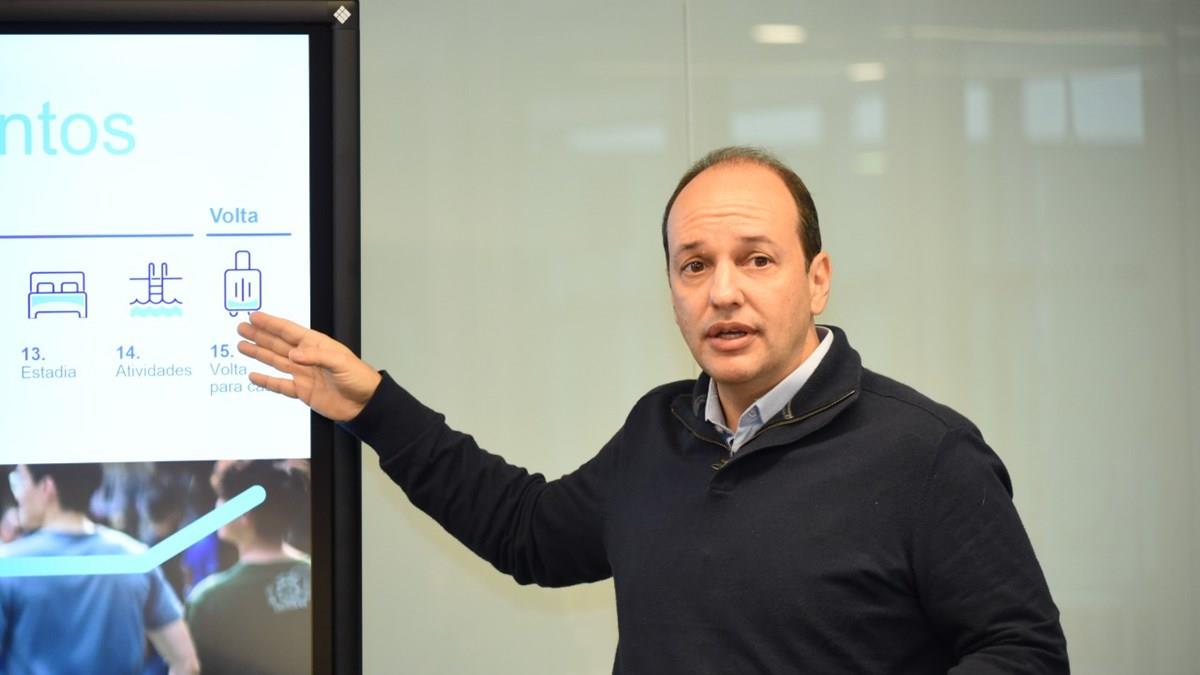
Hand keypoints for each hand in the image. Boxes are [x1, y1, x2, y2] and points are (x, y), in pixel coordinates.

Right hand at [236, 311, 382, 421]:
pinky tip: (254, 375)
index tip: (255, 317)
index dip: (271, 324)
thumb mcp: (341, 362)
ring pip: (275, 361)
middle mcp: (307, 358)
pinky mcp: (303, 391)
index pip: (289, 331)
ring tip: (242, 345)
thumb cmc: (360, 378)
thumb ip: (316, 357)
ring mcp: (303, 374)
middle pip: (278, 344)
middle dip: (259, 335)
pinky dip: (266, 381)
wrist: (365, 404)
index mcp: (317, 345)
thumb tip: (293, 355)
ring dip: (258, 353)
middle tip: (241, 327)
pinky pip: (280, 385)